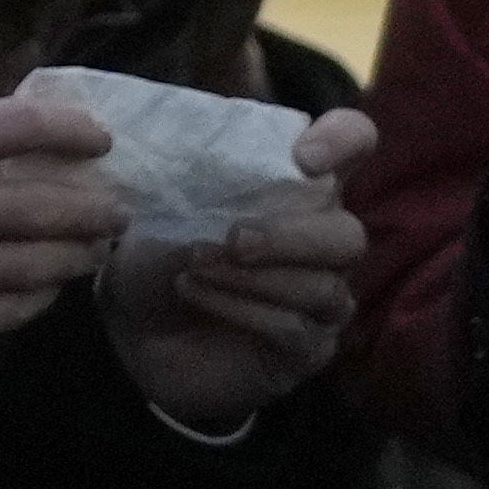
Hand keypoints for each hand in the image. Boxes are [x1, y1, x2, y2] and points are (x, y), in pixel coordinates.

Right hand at [0, 85, 122, 371]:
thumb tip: (50, 127)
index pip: (18, 123)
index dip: (72, 129)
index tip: (101, 140)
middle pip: (47, 203)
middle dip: (96, 207)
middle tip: (117, 208)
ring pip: (45, 262)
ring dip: (80, 253)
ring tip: (91, 247)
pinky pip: (21, 307)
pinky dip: (42, 294)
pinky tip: (43, 283)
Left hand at [91, 104, 365, 429]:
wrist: (133, 326)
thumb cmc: (157, 251)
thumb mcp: (163, 200)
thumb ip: (192, 169)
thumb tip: (193, 141)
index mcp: (299, 188)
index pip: (355, 144)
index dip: (345, 140)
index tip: (304, 157)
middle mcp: (324, 243)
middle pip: (348, 235)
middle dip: (289, 235)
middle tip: (233, 237)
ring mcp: (323, 301)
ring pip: (322, 287)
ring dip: (253, 276)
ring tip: (193, 264)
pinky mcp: (306, 348)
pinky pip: (294, 328)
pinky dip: (241, 306)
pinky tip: (194, 291)